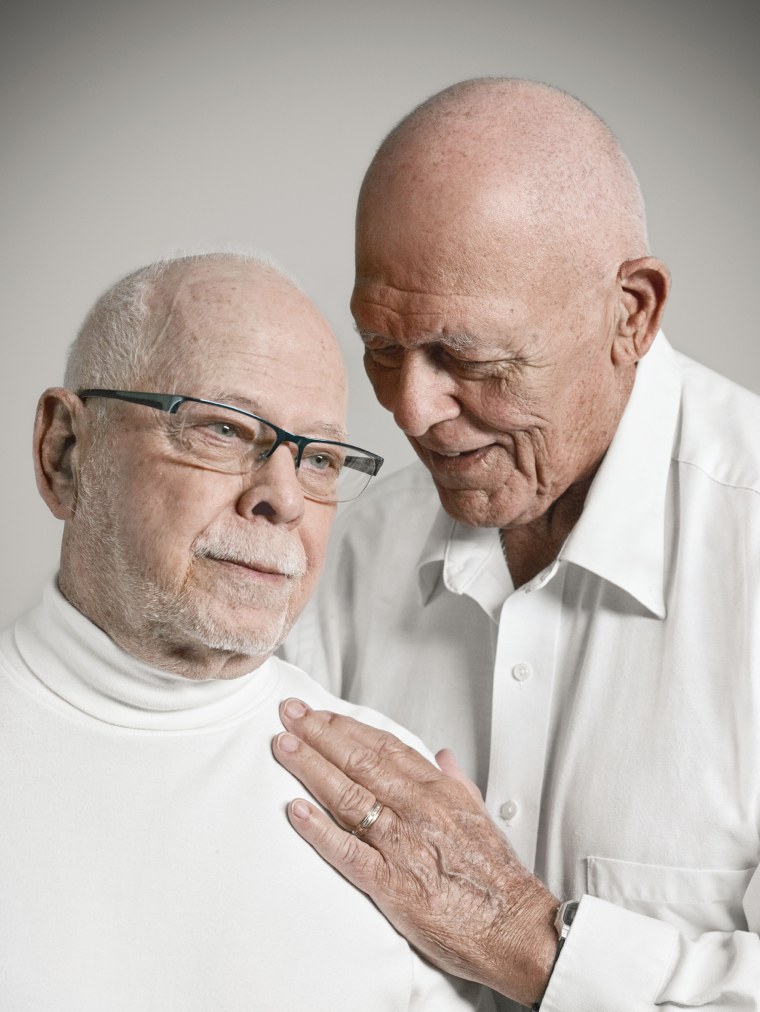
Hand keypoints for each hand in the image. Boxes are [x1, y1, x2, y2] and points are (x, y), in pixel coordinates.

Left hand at [273, 699, 557, 1004]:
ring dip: (311, 768)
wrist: (514, 926)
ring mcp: (402, 845)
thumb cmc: (496, 876)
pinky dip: (319, 830)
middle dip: (319, 734)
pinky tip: (296, 811)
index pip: (383, 747)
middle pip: (359, 761)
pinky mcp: (392, 884)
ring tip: (284, 746)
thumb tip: (442, 755)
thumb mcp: (479, 814)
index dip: (347, 726)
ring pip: (348, 796)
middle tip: (290, 714)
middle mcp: (417, 809)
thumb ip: (456, 781)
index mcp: (437, 791)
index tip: (319, 713)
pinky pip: (348, 852)